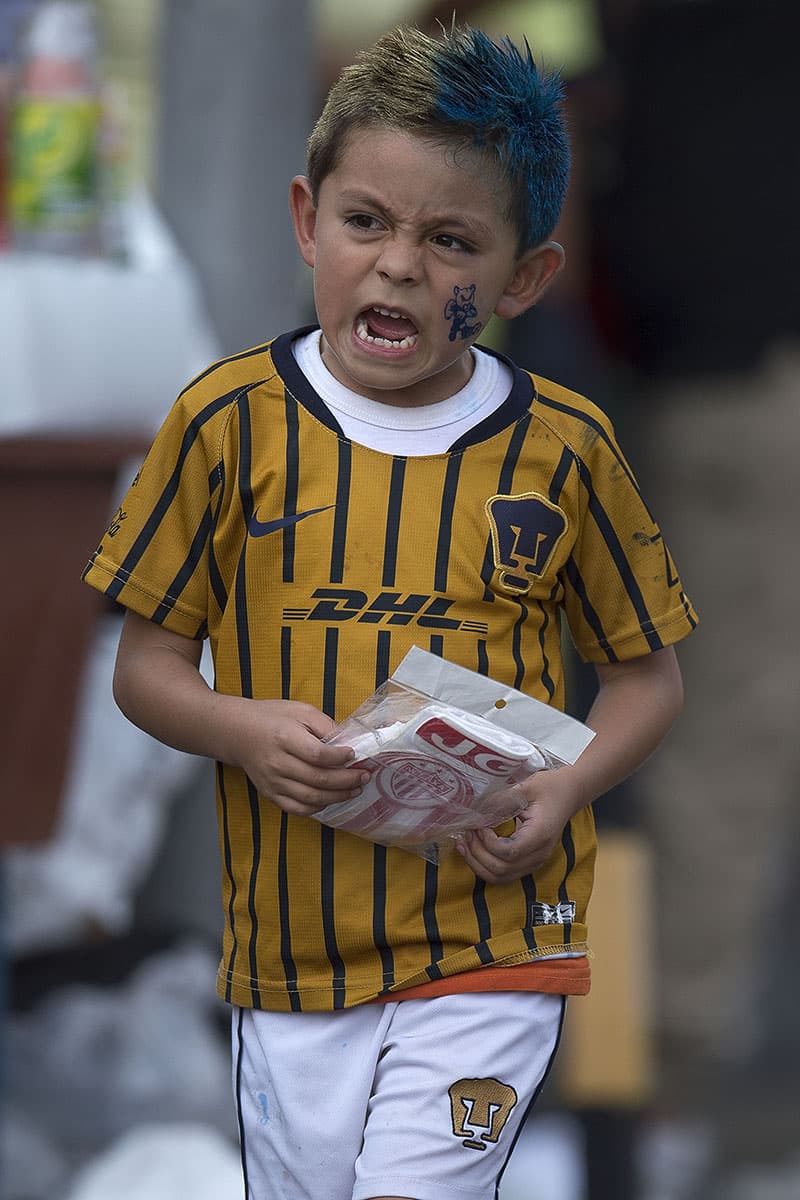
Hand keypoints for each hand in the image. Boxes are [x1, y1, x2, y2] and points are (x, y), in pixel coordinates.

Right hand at [228, 699, 368, 816]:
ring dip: (338, 797)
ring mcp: (273, 782)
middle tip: (365, 776)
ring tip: (355, 790)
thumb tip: (349, 741)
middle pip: (318, 779)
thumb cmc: (272, 718)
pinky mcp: (270, 794)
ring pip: (311, 797)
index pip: (318, 755)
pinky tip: (331, 799)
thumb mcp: (300, 711)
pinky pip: (297, 808)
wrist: (238, 733)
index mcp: (285, 738)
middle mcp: (277, 763)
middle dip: (347, 780)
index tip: (355, 754)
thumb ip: (325, 725)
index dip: (340, 758)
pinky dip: (318, 807)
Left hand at [456, 768, 583, 883]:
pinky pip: (503, 875)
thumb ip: (502, 800)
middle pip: (501, 869)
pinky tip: (473, 850)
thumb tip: (475, 811)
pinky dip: (485, 867)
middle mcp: (538, 854)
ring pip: (500, 877)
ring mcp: (534, 861)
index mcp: (539, 835)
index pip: (509, 852)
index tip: (478, 825)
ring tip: (464, 843)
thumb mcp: (527, 787)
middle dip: (477, 854)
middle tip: (467, 833)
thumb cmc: (549, 787)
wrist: (569, 794)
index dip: (488, 843)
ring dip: (477, 864)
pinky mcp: (528, 862)